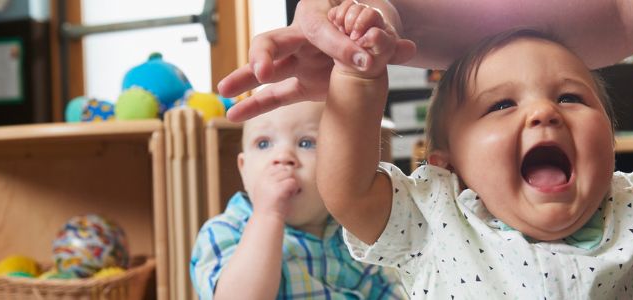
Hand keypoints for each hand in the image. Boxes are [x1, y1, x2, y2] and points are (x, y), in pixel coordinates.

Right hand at [218, 0, 414, 121]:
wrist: (369, 35)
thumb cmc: (371, 25)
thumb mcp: (379, 32)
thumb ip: (387, 42)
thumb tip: (408, 49)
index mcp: (320, 15)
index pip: (318, 26)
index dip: (335, 43)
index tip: (357, 59)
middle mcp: (303, 36)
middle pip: (275, 40)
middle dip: (265, 55)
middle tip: (262, 71)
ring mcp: (299, 61)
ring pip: (266, 69)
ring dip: (245, 78)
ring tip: (224, 90)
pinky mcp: (300, 83)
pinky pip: (274, 95)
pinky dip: (255, 105)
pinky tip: (233, 116)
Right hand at [249, 168, 299, 218]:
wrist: (266, 221)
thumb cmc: (270, 208)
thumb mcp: (266, 190)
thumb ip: (272, 179)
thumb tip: (287, 167)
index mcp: (260, 178)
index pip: (274, 165)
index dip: (282, 172)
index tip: (283, 184)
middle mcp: (264, 179)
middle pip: (283, 168)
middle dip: (288, 177)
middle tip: (287, 189)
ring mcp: (270, 183)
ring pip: (289, 173)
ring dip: (292, 183)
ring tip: (288, 193)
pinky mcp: (278, 189)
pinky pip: (292, 182)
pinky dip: (294, 189)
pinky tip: (290, 196)